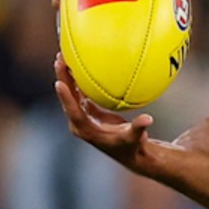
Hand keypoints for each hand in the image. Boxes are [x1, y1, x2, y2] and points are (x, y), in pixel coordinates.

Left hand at [54, 53, 154, 169]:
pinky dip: (77, 79)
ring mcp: (81, 116)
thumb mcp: (135, 137)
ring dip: (67, 76)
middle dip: (62, 78)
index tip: (59, 83)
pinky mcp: (86, 111)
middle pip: (67, 98)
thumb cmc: (131, 145)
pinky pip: (79, 92)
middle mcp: (80, 122)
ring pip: (70, 93)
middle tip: (59, 59)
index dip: (66, 98)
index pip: (73, 112)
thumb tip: (148, 119)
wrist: (126, 151)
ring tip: (63, 56)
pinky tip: (78, 64)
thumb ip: (139, 127)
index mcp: (87, 130)